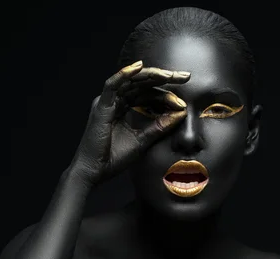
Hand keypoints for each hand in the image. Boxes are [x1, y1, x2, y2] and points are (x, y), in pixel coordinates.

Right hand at [70, 61, 189, 186]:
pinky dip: (125, 75)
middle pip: (142, 84)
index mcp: (124, 108)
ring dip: (150, 75)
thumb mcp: (144, 139)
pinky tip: (139, 67)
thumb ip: (160, 126)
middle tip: (185, 76)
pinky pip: (112, 85)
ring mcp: (107, 102)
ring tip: (170, 75)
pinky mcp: (101, 106)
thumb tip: (181, 112)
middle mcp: (115, 101)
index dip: (167, 95)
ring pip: (131, 81)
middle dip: (164, 78)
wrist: (94, 172)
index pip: (148, 94)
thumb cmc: (114, 157)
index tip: (184, 104)